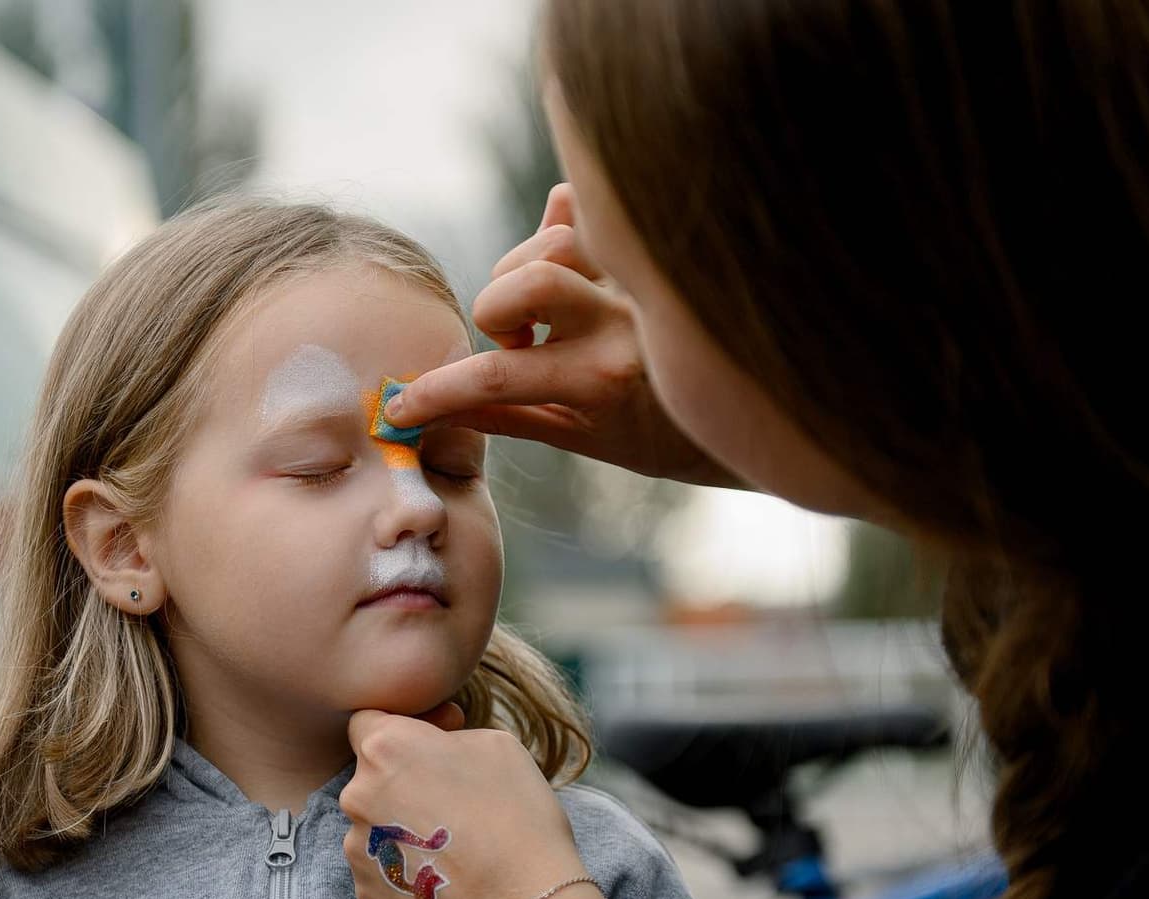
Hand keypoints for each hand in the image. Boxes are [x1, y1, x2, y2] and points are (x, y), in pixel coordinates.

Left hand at [339, 707, 590, 898]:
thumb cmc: (517, 819)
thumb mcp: (497, 745)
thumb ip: (446, 734)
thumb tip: (431, 743)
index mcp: (385, 748)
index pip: (367, 722)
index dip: (402, 729)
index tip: (435, 745)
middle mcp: (357, 795)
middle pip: (372, 777)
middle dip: (403, 781)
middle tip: (455, 802)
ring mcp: (358, 849)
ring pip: (376, 825)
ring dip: (403, 827)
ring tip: (456, 847)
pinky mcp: (366, 894)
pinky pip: (383, 868)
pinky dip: (408, 868)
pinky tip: (447, 877)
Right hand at [383, 184, 743, 488]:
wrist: (747, 412)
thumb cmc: (658, 436)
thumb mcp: (583, 440)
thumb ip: (509, 417)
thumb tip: (432, 410)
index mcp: (603, 380)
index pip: (496, 379)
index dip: (436, 392)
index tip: (401, 408)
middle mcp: (625, 321)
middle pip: (527, 282)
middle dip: (495, 311)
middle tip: (514, 345)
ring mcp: (640, 278)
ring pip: (555, 240)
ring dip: (523, 274)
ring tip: (541, 315)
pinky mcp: (650, 247)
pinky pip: (586, 207)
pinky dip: (560, 225)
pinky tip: (562, 264)